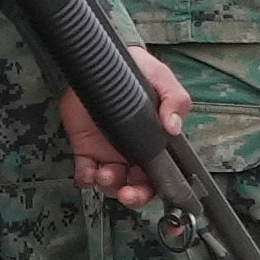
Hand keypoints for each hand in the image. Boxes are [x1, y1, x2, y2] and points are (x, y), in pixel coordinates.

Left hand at [62, 52, 189, 212]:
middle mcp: (133, 152)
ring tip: (105, 173)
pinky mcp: (85, 147)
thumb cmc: (137, 71)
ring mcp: (108, 152)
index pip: (163, 174)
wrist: (101, 60)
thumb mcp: (162, 80)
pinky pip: (84, 172)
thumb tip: (174, 126)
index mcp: (156, 143)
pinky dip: (86, 178)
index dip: (163, 190)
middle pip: (137, 186)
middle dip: (133, 196)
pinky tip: (88, 173)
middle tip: (127, 193)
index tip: (160, 198)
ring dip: (109, 185)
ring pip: (111, 183)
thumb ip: (175, 101)